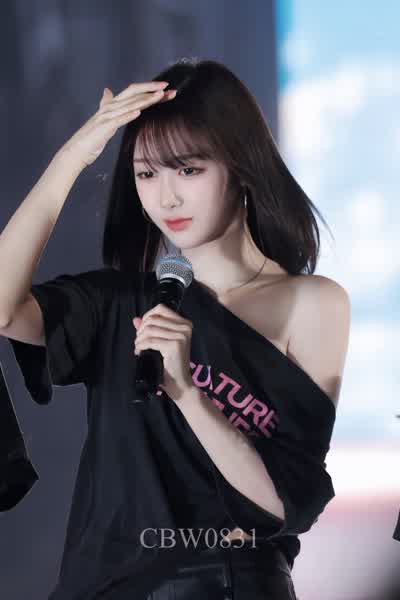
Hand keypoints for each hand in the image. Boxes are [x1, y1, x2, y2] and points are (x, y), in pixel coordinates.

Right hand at [60, 80, 176, 167]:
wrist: (77, 151)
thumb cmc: (91, 138)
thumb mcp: (103, 119)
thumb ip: (106, 104)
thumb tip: (107, 91)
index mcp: (112, 105)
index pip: (133, 92)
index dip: (148, 89)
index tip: (165, 88)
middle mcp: (110, 108)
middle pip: (133, 93)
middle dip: (150, 89)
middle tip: (167, 87)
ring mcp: (106, 117)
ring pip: (129, 105)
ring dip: (145, 100)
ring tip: (159, 96)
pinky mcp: (104, 128)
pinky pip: (118, 120)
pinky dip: (128, 115)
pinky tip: (139, 112)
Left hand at [133, 304, 194, 402]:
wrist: (180, 383)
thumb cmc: (171, 363)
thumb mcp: (161, 342)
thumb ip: (150, 329)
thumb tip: (135, 319)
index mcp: (185, 323)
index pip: (161, 309)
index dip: (147, 316)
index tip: (141, 329)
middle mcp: (185, 327)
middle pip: (153, 319)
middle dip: (141, 330)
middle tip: (138, 342)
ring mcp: (181, 336)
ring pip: (150, 329)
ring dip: (139, 339)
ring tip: (138, 347)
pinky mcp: (174, 346)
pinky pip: (150, 341)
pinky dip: (141, 346)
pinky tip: (140, 352)